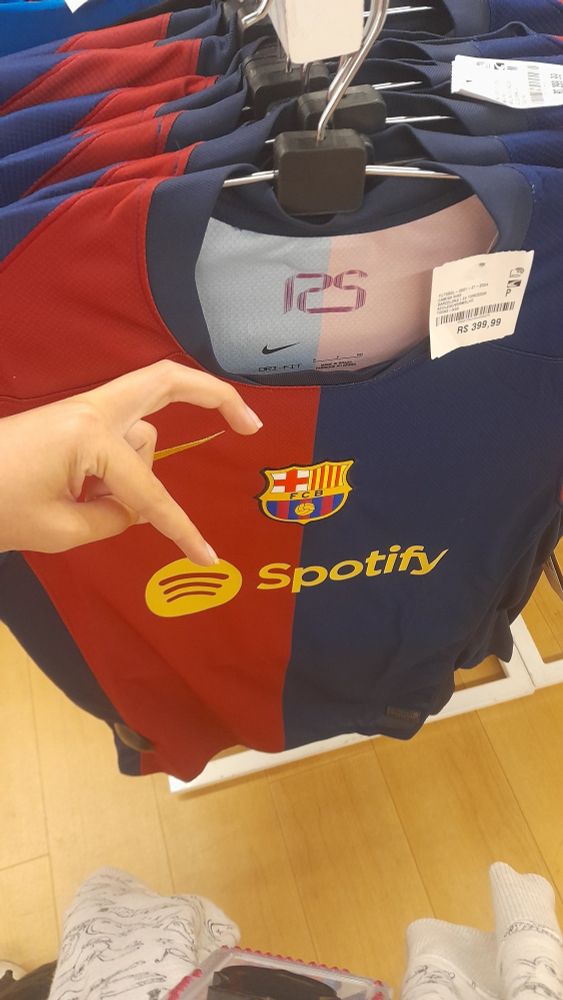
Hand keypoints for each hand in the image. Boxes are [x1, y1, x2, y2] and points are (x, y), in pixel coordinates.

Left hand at [0, 361, 261, 562]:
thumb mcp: (61, 531)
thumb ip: (114, 519)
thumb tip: (137, 505)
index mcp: (91, 435)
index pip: (150, 493)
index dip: (181, 530)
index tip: (209, 558)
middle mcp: (93, 409)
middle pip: (167, 383)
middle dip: (214, 397)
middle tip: (250, 423)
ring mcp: (82, 408)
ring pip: (141, 427)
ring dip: (137, 467)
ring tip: (83, 505)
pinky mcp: (72, 418)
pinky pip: (121, 430)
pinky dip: (125, 459)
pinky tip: (94, 491)